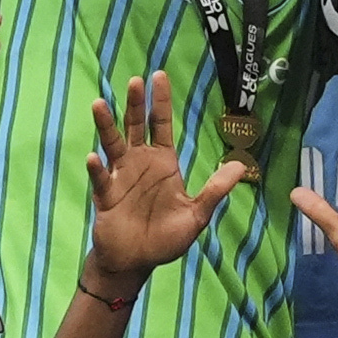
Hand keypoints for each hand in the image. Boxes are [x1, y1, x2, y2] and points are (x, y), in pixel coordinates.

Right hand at [79, 75, 235, 300]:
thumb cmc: (166, 238)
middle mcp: (140, 163)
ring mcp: (120, 177)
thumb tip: (242, 166)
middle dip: (136, 104)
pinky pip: (101, 179)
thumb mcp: (196, 215)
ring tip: (100, 105)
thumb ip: (215, 190)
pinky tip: (95, 158)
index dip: (160, 102)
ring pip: (113, 145)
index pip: (162, 125)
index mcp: (163, 163)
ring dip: (107, 126)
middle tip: (135, 81)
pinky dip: (97, 169)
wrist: (137, 261)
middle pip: (136, 127)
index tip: (158, 76)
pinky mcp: (106, 196)